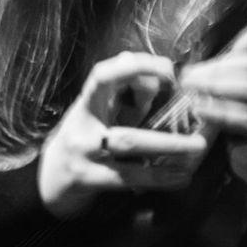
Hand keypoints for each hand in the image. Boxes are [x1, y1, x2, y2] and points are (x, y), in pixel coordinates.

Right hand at [38, 51, 207, 218]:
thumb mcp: (99, 111)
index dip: (134, 67)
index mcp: (87, 102)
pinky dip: (159, 178)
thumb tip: (158, 77)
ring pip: (129, 143)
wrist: (49, 179)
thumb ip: (126, 94)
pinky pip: (127, 177)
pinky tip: (181, 178)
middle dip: (165, 116)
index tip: (168, 68)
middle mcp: (82, 124)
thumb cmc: (84, 137)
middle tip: (190, 99)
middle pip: (120, 99)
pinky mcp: (87, 179)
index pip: (103, 75)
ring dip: (168, 146)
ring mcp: (83, 153)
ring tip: (197, 149)